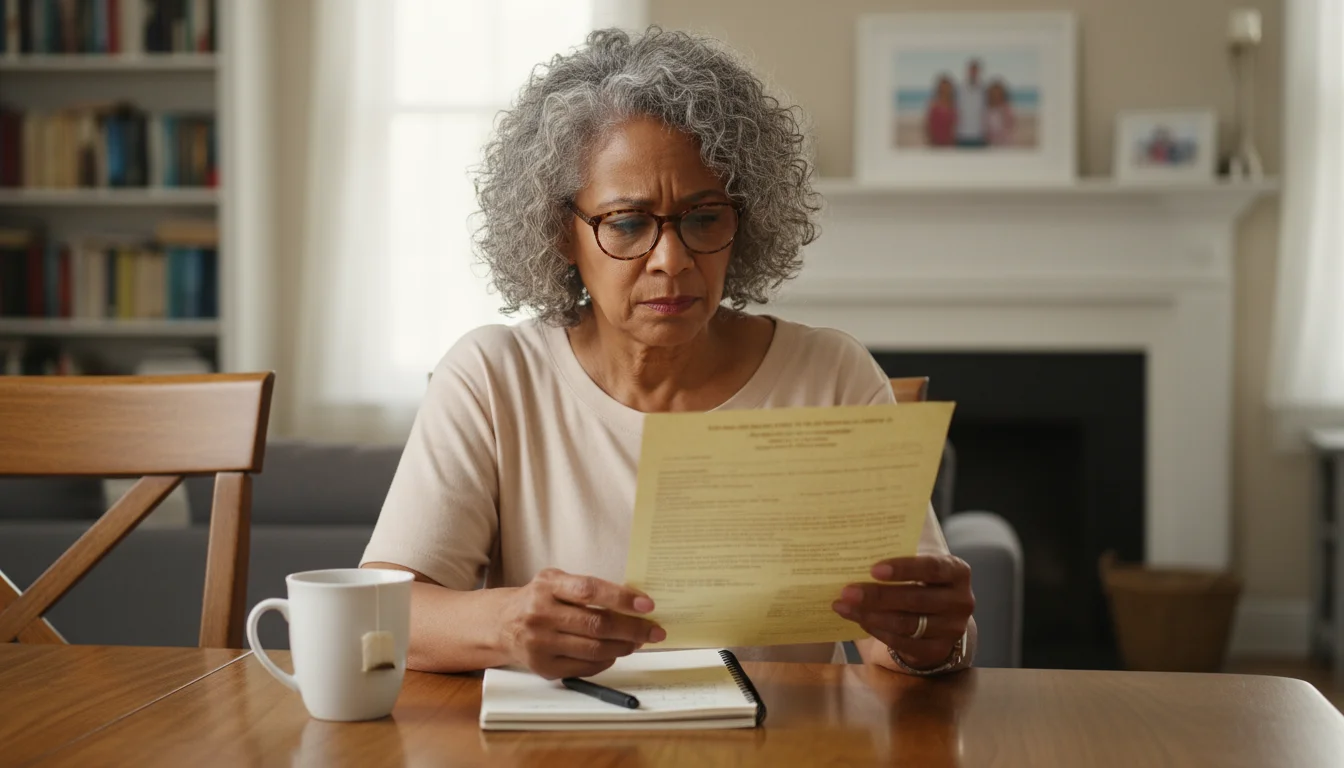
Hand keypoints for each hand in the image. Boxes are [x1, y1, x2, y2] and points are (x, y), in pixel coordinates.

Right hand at [500, 568, 665, 678]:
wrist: (502, 624)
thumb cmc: (538, 599)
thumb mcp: (556, 581)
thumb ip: (587, 587)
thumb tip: (632, 602)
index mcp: (548, 587)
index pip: (589, 591)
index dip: (621, 598)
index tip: (647, 605)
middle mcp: (541, 614)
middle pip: (596, 624)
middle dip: (633, 628)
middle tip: (655, 630)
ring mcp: (541, 643)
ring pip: (594, 649)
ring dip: (624, 646)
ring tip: (638, 641)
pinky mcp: (543, 667)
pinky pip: (585, 666)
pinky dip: (607, 660)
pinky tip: (615, 652)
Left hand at [831, 555, 973, 669]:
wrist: (940, 615)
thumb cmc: (922, 580)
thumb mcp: (920, 566)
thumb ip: (898, 559)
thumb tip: (856, 556)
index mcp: (958, 572)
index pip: (932, 568)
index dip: (903, 568)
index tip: (873, 569)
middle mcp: (961, 601)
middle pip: (915, 599)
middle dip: (877, 596)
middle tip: (847, 591)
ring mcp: (952, 629)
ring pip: (905, 623)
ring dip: (870, 615)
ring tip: (843, 606)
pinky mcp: (938, 650)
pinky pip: (901, 642)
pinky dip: (876, 630)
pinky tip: (859, 620)